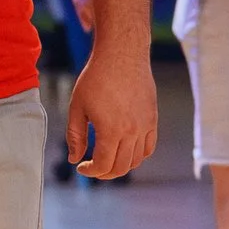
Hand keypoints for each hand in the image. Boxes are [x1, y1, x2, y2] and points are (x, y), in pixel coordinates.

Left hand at [61, 38, 156, 178]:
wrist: (122, 56)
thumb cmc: (96, 78)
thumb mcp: (77, 108)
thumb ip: (75, 136)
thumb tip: (74, 159)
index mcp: (111, 130)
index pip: (104, 165)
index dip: (90, 171)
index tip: (81, 167)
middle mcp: (132, 131)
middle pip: (121, 167)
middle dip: (104, 173)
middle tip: (92, 167)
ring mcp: (146, 125)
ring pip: (136, 160)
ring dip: (120, 166)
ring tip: (106, 159)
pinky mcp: (153, 119)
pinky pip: (149, 147)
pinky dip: (137, 155)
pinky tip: (123, 150)